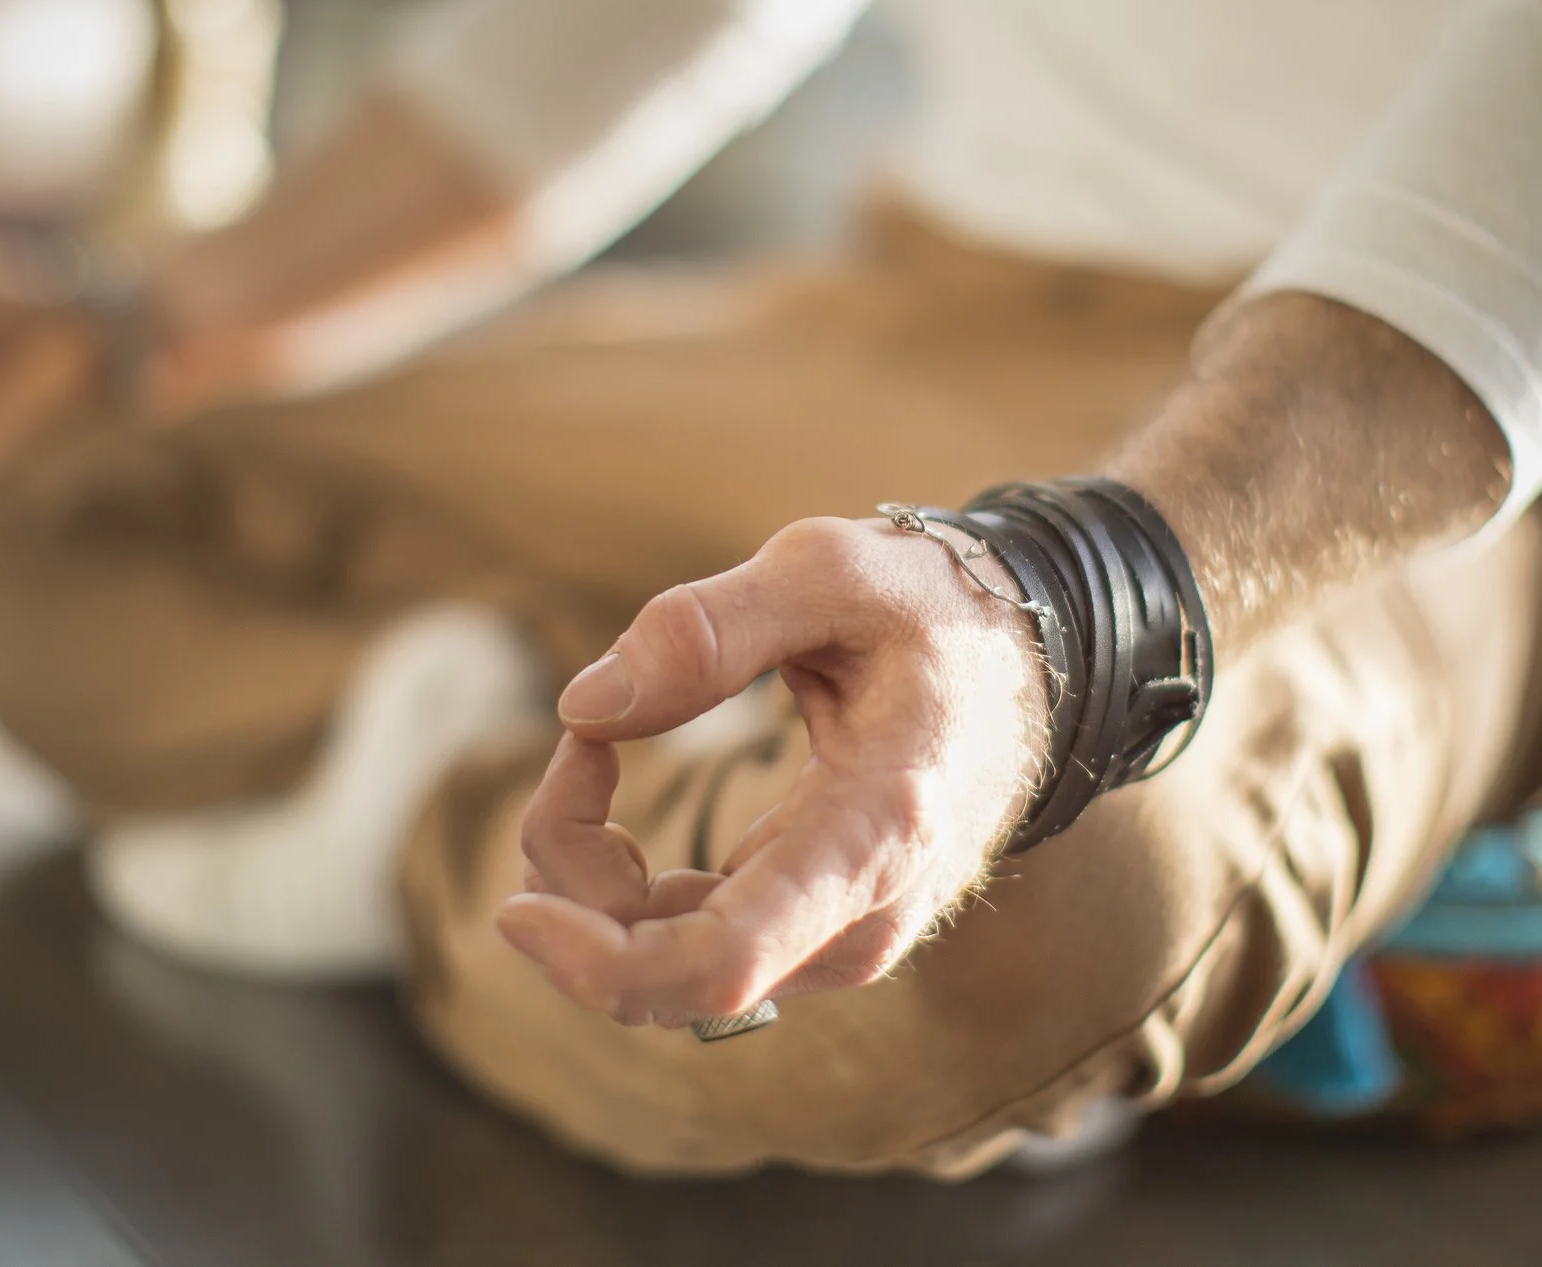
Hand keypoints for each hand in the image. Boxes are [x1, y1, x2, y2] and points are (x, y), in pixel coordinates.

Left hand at [496, 515, 1049, 1027]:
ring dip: (589, 872)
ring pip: (664, 963)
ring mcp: (835, 936)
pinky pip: (681, 941)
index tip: (515, 909)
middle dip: (577, 872)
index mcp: (878, 829)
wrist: (1026, 663)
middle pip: (671, 972)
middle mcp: (862, 915)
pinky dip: (617, 880)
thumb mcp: (832, 570)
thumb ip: (709, 626)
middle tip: (578, 742)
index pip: (729, 960)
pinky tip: (611, 781)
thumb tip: (583, 707)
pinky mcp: (804, 931)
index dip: (605, 965)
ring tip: (591, 748)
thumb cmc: (933, 609)